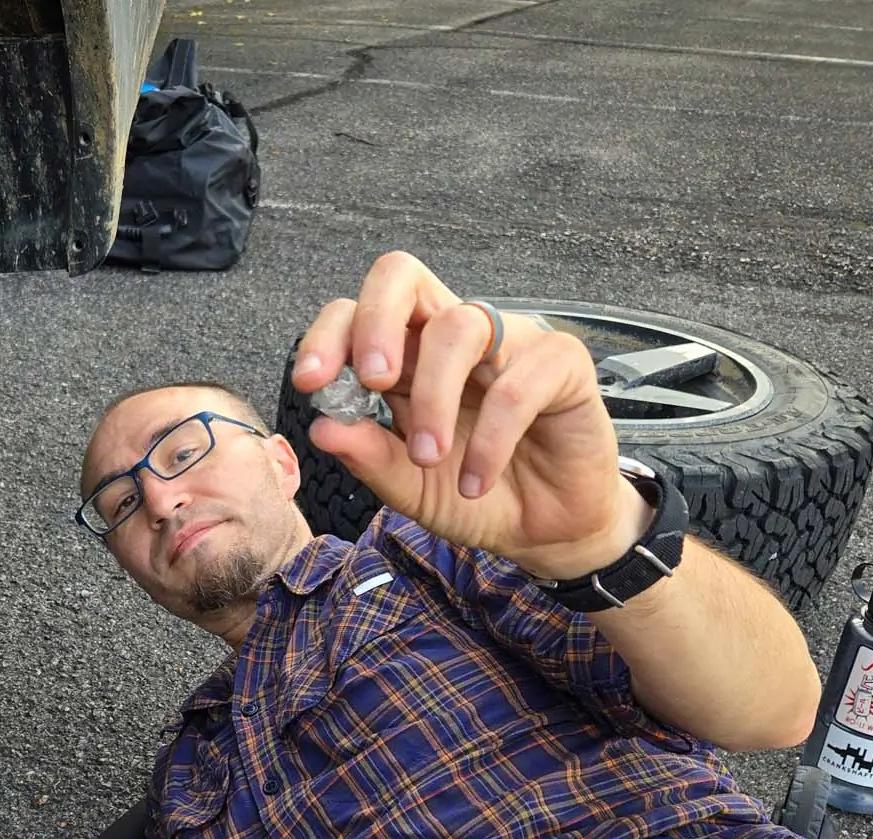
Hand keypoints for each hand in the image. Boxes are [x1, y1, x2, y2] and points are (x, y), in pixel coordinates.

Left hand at [291, 251, 647, 578]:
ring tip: (430, 459)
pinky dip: (490, 440)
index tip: (311, 382)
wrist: (542, 529)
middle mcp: (454, 336)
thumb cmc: (472, 494)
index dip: (329, 335)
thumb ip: (369, 456)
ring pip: (459, 327)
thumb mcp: (408, 487)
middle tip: (374, 381)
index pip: (357, 312)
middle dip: (377, 321)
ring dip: (434, 398)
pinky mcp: (561, 363)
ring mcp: (509, 341)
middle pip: (403, 276)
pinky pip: (517, 385)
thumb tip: (322, 426)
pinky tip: (477, 481)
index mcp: (407, 355)